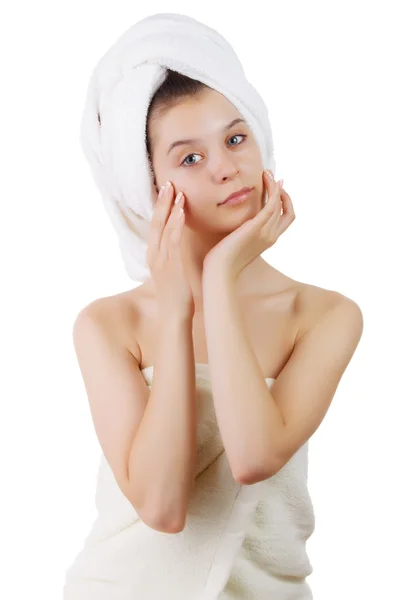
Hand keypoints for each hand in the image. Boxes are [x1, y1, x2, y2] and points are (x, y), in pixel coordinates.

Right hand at [147, 181, 193, 318]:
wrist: (174, 316)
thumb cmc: (177, 297)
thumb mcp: (173, 274)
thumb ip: (174, 260)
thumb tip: (180, 250)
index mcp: (155, 256)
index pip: (156, 227)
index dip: (161, 209)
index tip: (166, 192)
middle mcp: (154, 255)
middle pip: (156, 223)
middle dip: (162, 202)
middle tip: (167, 183)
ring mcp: (161, 260)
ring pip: (163, 228)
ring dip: (169, 208)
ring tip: (175, 190)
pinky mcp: (170, 265)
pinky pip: (172, 240)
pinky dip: (175, 224)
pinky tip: (181, 211)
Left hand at [203, 170, 294, 278]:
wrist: (220, 270)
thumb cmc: (223, 260)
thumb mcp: (237, 243)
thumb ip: (243, 232)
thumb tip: (239, 222)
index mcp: (268, 240)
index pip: (286, 218)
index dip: (285, 202)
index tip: (276, 189)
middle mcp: (272, 236)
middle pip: (286, 209)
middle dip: (280, 191)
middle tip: (271, 177)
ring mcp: (266, 232)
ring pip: (279, 204)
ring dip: (275, 185)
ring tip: (266, 173)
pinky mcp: (257, 227)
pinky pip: (272, 204)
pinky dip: (272, 189)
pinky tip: (265, 179)